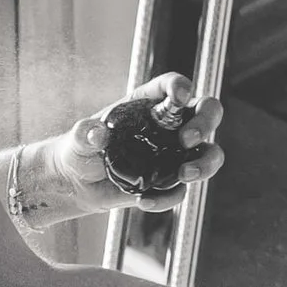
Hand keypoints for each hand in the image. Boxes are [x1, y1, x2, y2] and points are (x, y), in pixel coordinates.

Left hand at [77, 74, 223, 210]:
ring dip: (205, 163)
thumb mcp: (79, 138)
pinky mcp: (168, 183)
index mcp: (149, 103)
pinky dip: (167, 198)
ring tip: (185, 173)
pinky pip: (180, 191)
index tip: (179, 96)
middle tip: (187, 139)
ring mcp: (173, 155)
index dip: (180, 87)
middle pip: (206, 113)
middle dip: (205, 123)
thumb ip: (86, 133)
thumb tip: (95, 132)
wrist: (78, 183)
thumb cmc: (82, 149)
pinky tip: (144, 200)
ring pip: (208, 153)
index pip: (173, 86)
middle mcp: (169, 126)